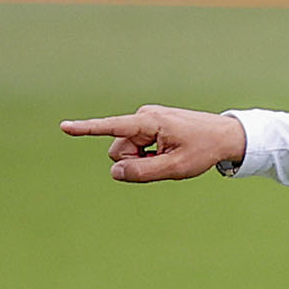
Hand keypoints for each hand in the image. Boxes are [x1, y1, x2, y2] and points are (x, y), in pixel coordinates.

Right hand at [58, 105, 248, 181]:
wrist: (224, 136)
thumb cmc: (203, 150)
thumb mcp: (175, 168)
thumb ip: (143, 172)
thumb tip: (115, 171)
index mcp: (148, 122)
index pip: (111, 127)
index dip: (86, 129)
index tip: (63, 127)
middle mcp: (143, 117)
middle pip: (119, 149)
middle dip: (134, 161)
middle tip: (164, 161)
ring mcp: (146, 121)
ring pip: (128, 150)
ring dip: (143, 159)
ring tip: (170, 156)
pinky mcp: (150, 126)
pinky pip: (138, 147)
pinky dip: (150, 155)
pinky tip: (169, 152)